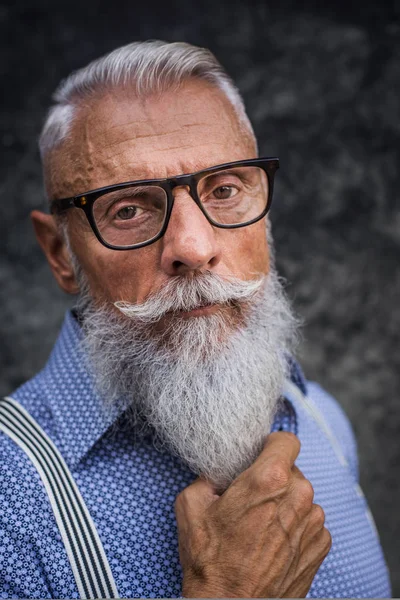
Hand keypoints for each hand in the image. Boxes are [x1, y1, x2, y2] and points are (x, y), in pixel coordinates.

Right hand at [175, 432, 331, 597]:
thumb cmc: (211, 561)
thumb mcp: (191, 506)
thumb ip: (207, 476)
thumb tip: (218, 471)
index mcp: (269, 480)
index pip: (286, 440)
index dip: (271, 445)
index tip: (261, 455)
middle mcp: (299, 496)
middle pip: (291, 470)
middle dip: (272, 479)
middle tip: (250, 500)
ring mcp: (313, 522)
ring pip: (300, 496)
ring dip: (284, 504)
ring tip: (260, 526)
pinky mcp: (321, 545)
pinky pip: (309, 521)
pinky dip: (294, 526)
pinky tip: (272, 543)